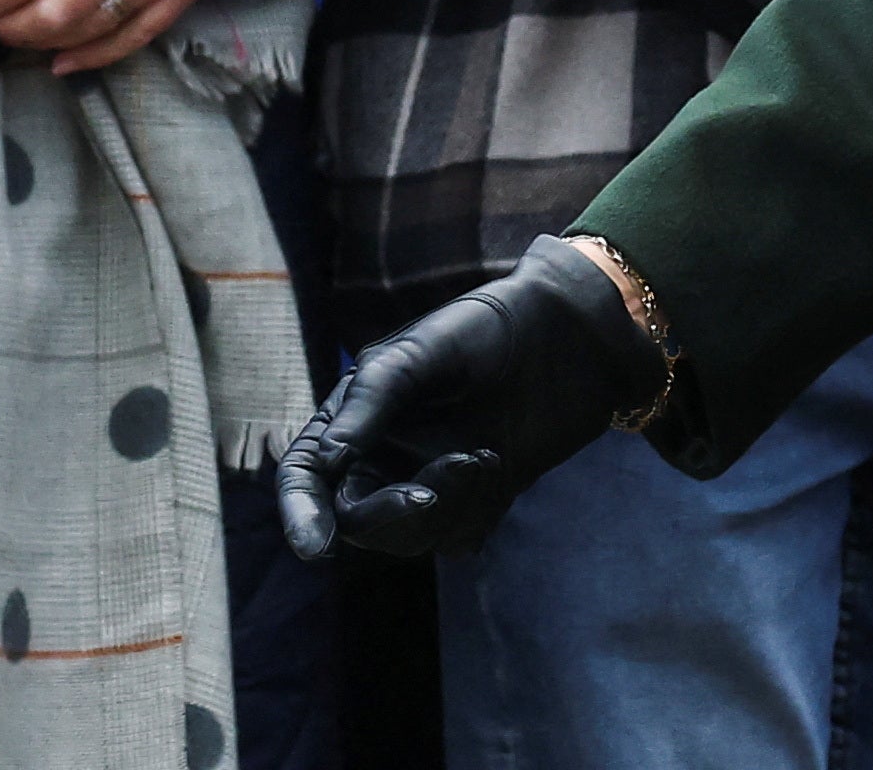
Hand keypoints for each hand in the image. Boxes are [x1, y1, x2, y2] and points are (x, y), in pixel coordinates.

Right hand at [276, 237, 663, 559]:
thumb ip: (372, 400)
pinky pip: (455, 538)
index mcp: (355, 415)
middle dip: (389, 514)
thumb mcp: (423, 350)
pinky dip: (475, 510)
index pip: (307, 475)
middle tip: (430, 491)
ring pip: (408, 536)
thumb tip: (327, 460)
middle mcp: (384, 455)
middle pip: (356, 519)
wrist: (572, 336)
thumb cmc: (488, 327)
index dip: (300, 514)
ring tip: (484, 454)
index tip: (315, 546)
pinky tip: (499, 461)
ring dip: (443, 505)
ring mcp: (428, 481)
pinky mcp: (474, 501)